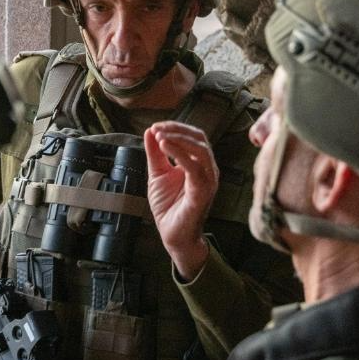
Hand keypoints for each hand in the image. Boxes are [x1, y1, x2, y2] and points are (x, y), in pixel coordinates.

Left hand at [144, 121, 218, 279]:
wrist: (172, 234)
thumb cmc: (169, 206)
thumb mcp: (157, 174)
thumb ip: (155, 153)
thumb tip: (150, 131)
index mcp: (198, 163)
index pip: (193, 136)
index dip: (175, 127)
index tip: (156, 126)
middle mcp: (207, 169)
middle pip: (199, 138)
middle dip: (177, 130)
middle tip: (158, 128)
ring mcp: (208, 180)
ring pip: (200, 150)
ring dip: (179, 139)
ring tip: (160, 136)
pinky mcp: (203, 192)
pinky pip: (195, 168)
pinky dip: (180, 154)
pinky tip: (165, 147)